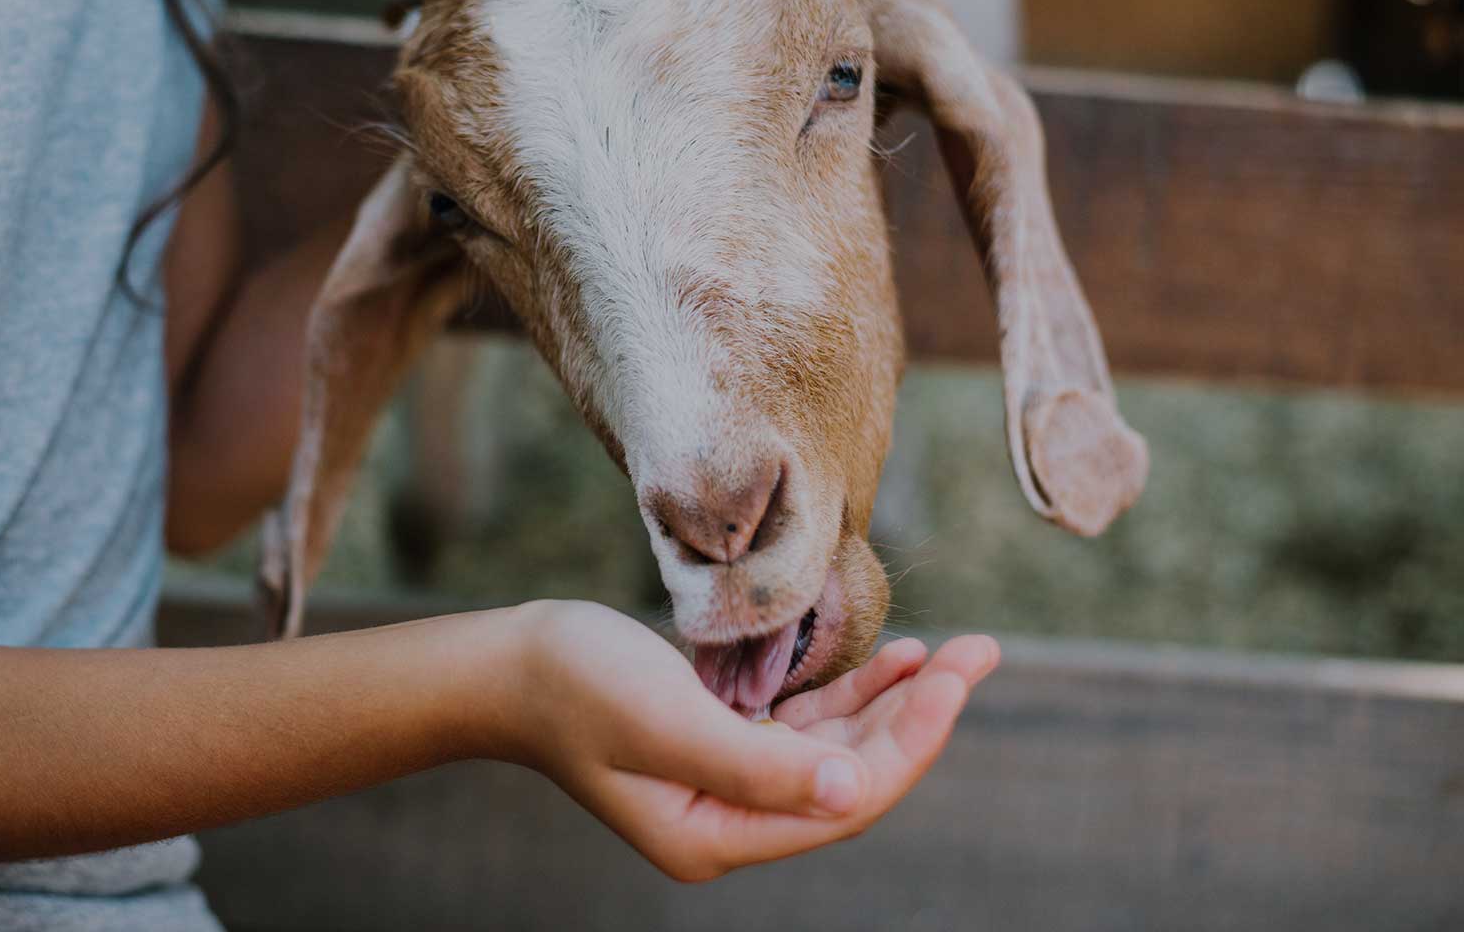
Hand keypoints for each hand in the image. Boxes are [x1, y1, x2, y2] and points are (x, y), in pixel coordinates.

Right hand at [506, 601, 999, 881]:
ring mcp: (726, 782)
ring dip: (893, 701)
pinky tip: (892, 662)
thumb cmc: (576, 686)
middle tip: (982, 654)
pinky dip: (848, 692)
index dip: (909, 742)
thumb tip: (853, 787)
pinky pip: (804, 724)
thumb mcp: (668, 721)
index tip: (956, 681)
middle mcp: (730, 820)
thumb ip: (760, 763)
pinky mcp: (719, 741)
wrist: (507, 664)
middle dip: (920, 716)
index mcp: (718, 835)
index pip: (844, 798)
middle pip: (852, 773)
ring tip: (955, 655)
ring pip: (835, 745)